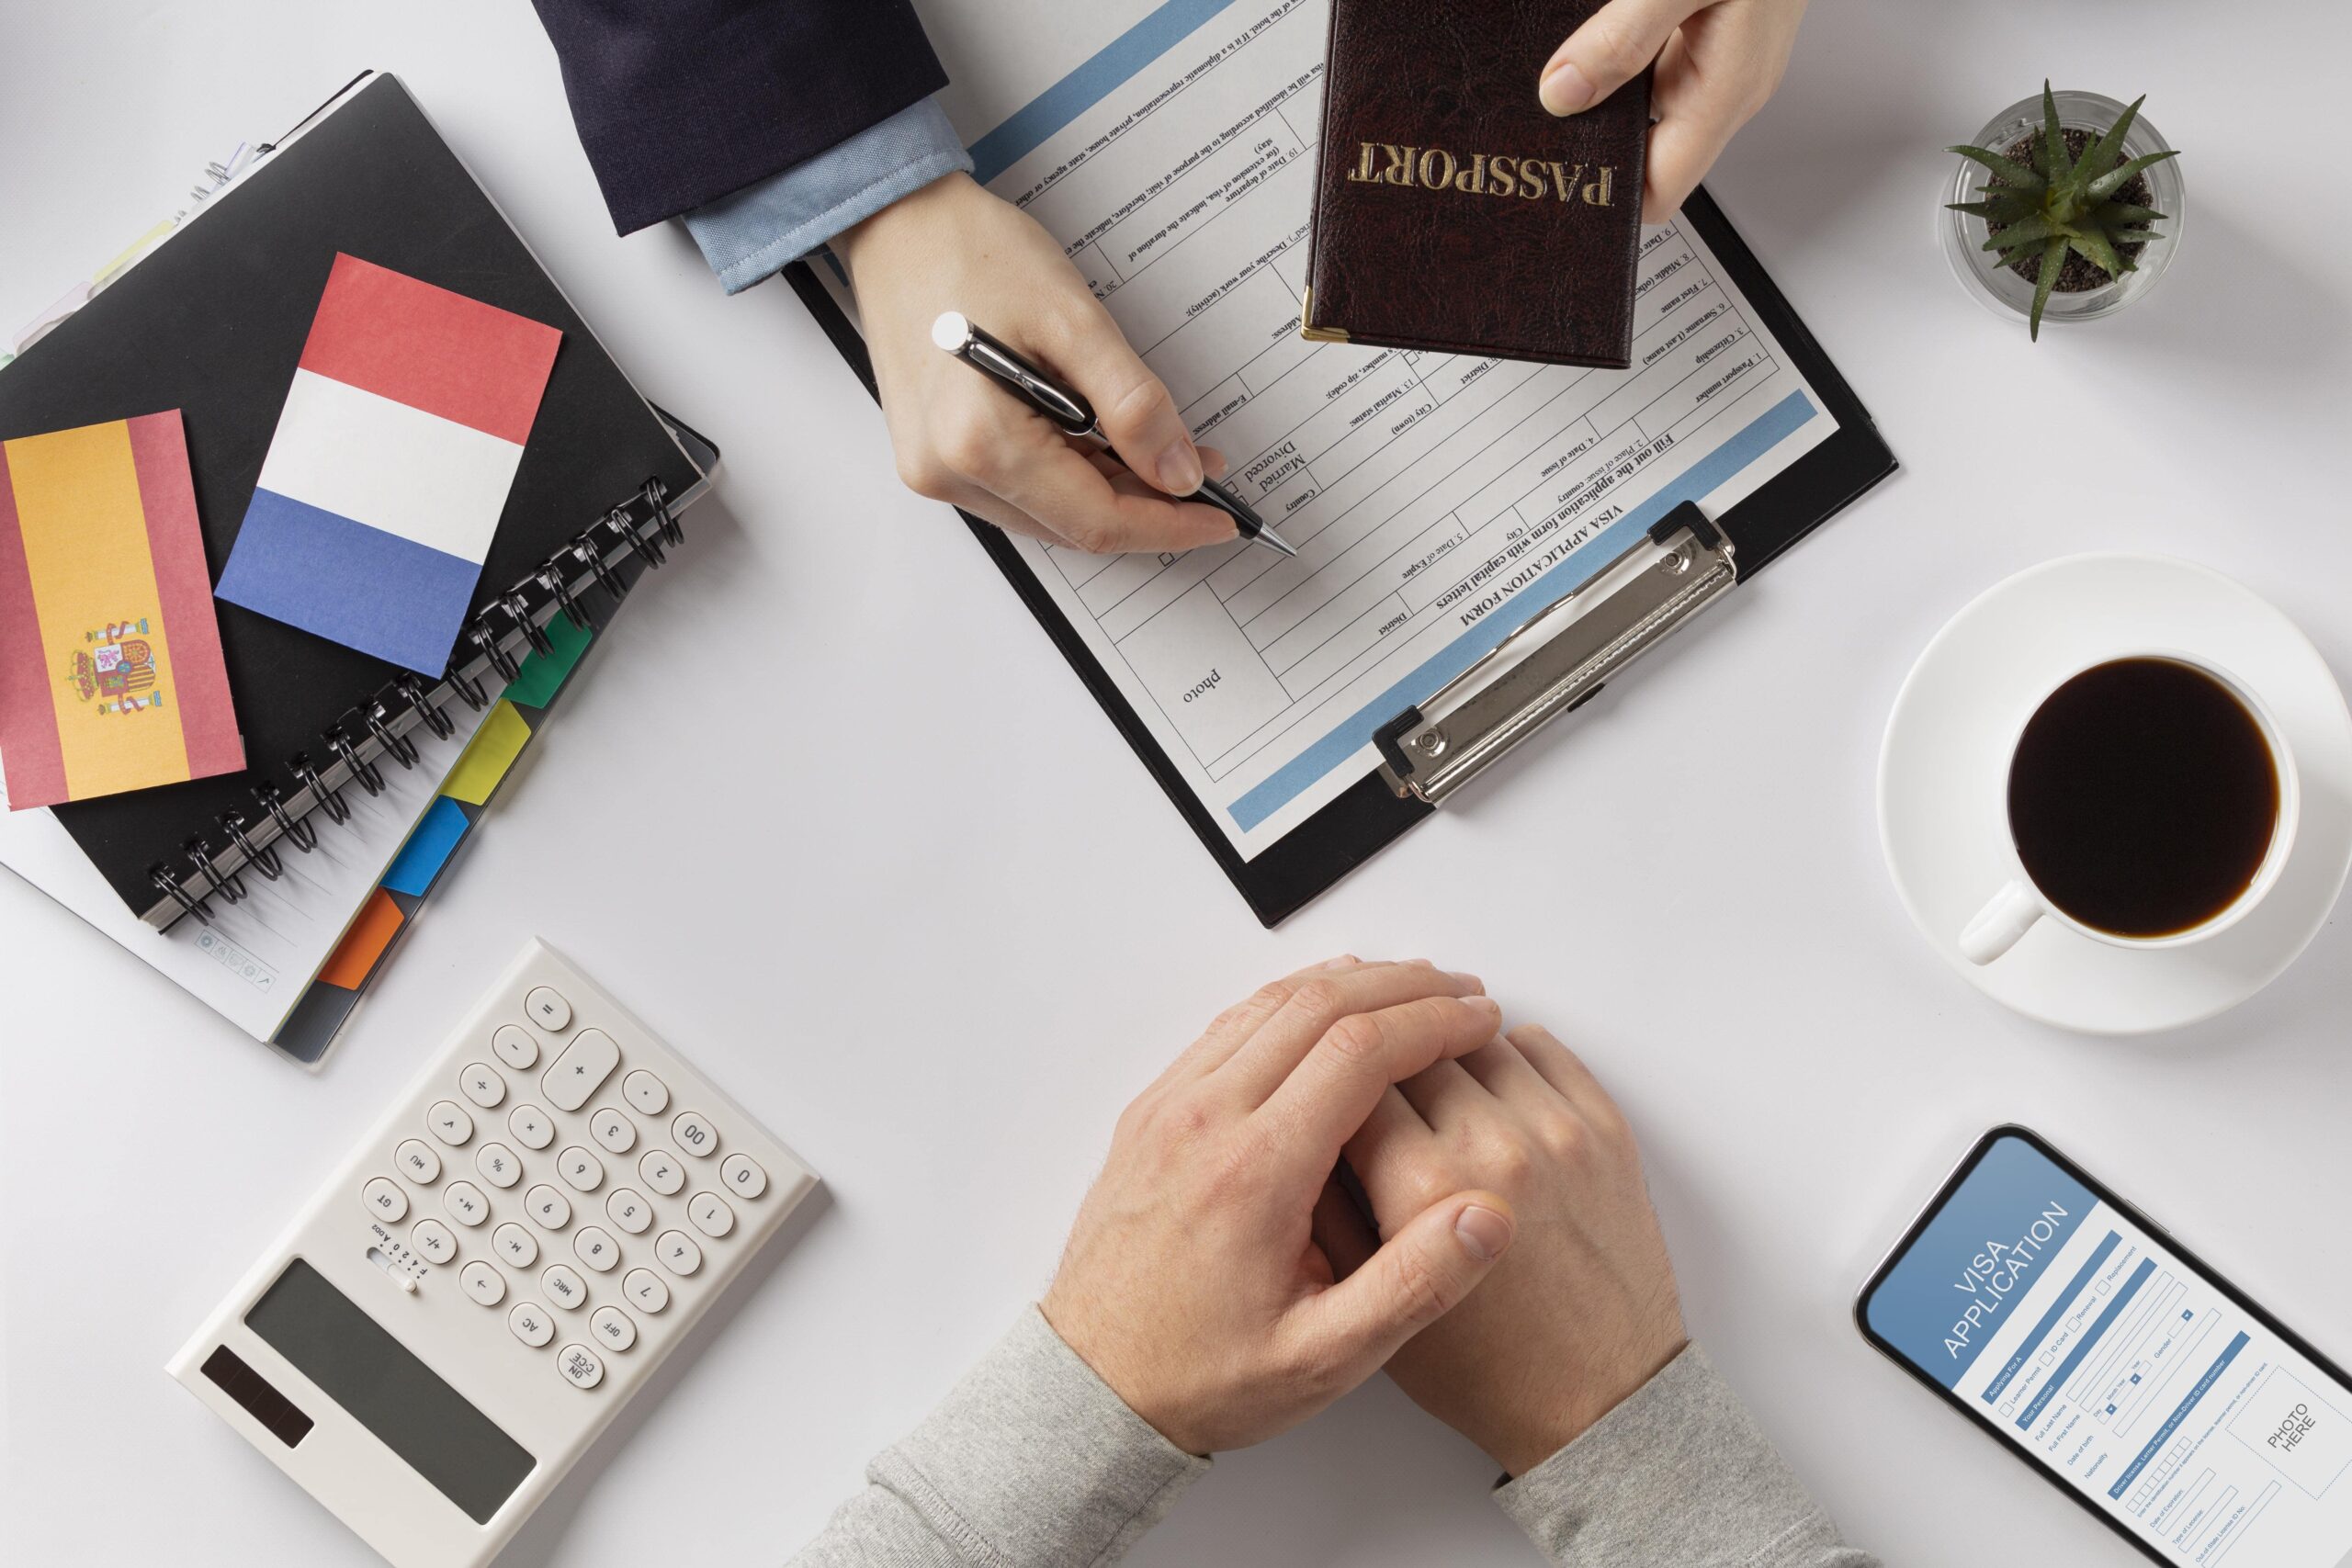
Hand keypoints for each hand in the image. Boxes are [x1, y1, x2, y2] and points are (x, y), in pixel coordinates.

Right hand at [832, 172, 1234, 554]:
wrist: (899, 221)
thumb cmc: (970, 250)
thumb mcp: (1073, 319)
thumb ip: (1132, 404)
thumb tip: (1179, 471)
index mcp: (979, 443)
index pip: (1097, 520)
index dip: (1169, 524)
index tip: (1221, 515)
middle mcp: (947, 473)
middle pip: (1073, 526)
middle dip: (1146, 506)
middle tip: (1202, 466)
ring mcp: (934, 470)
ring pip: (1049, 514)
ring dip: (1110, 491)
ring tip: (1156, 446)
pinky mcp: (934, 457)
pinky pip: (1020, 489)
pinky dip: (1070, 474)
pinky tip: (1100, 440)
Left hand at [1040, 958, 1517, 1454]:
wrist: (1093, 1388)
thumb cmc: (1204, 1376)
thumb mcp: (1324, 1359)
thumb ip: (1413, 1286)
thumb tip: (1489, 1214)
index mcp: (1255, 1172)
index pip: (1359, 1051)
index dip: (1433, 1023)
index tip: (1482, 1019)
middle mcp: (1205, 1121)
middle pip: (1316, 1008)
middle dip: (1402, 987)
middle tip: (1461, 990)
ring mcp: (1169, 1109)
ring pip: (1267, 1004)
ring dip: (1346, 984)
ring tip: (1409, 986)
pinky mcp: (1150, 1113)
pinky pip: (1226, 1027)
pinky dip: (1288, 1001)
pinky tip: (1323, 1007)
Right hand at [1321, 1022, 1686, 1475]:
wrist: (1596, 1402)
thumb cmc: (1487, 1370)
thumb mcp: (1372, 1307)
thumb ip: (1324, 1216)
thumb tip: (1296, 1143)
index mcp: (1426, 1187)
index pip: (1353, 1083)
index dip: (1326, 1083)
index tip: (1318, 1091)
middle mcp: (1494, 1145)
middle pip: (1412, 1049)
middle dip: (1380, 1062)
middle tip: (1362, 1078)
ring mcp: (1559, 1131)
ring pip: (1475, 1038)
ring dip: (1442, 1051)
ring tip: (1422, 1080)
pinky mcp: (1606, 1130)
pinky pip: (1542, 1048)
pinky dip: (1504, 1053)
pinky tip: (1482, 1082)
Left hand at [1538, 0, 1808, 221]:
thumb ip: (1624, 38)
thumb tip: (1563, 93)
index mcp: (1725, 94)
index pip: (1660, 193)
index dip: (1609, 203)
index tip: (1561, 192)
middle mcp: (1727, 89)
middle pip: (1648, 155)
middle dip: (1594, 147)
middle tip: (1542, 133)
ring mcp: (1723, 62)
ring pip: (1648, 106)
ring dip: (1603, 98)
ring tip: (1561, 80)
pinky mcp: (1715, 32)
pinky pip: (1656, 65)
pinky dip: (1621, 60)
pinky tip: (1594, 42)